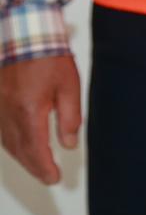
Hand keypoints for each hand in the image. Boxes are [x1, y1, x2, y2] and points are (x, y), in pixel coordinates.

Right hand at [0, 53, 81, 184]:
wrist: (27, 36)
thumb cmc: (49, 58)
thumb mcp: (69, 88)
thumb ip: (70, 118)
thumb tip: (68, 145)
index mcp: (28, 111)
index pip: (35, 149)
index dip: (44, 167)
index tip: (53, 178)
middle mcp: (8, 112)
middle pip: (19, 149)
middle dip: (33, 166)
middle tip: (48, 177)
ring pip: (7, 141)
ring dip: (22, 156)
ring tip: (37, 165)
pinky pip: (2, 129)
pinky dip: (12, 142)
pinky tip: (21, 145)